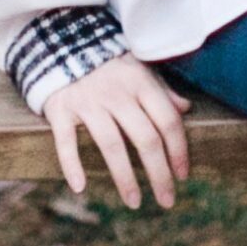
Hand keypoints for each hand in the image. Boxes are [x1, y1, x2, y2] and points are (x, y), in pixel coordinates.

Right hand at [46, 53, 189, 209]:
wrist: (62, 43)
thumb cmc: (108, 64)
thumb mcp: (138, 69)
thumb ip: (161, 91)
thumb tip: (185, 109)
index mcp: (140, 83)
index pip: (167, 121)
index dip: (179, 150)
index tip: (183, 175)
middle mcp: (117, 93)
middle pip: (145, 138)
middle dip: (159, 173)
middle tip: (167, 200)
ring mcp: (88, 101)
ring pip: (111, 144)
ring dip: (124, 178)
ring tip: (134, 202)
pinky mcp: (61, 109)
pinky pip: (66, 141)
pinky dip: (72, 164)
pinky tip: (80, 187)